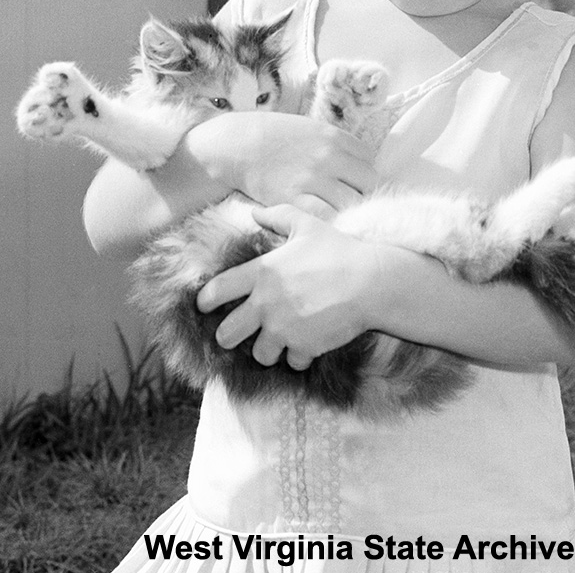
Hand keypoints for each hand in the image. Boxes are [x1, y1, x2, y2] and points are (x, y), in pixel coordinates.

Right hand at [189, 112, 376, 217]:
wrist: (238, 145)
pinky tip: (325, 222)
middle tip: (353, 203)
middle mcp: (330, 157)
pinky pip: (327, 217)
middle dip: (364, 195)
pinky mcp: (294, 199)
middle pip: (369, 183)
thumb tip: (362, 166)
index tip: (356, 185)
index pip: (371, 161)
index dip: (365, 175)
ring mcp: (313, 179)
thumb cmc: (276, 137)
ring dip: (350, 211)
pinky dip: (330, 222)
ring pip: (352, 203)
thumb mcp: (312, 129)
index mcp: (336, 137)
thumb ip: (339, 145)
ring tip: (340, 215)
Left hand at [196, 204, 377, 368]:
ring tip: (277, 340)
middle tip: (238, 333)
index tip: (205, 305)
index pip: (216, 292)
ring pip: (259, 355)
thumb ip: (277, 216)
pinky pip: (292, 362)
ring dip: (267, 349)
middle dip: (229, 336)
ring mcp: (283, 329)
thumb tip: (254, 212)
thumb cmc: (338, 250)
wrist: (370, 283)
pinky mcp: (304, 348)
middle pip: (226, 335)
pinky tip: (307, 343)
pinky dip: (298, 356)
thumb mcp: (306, 225)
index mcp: (261, 273)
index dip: (204, 301)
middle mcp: (265, 304)